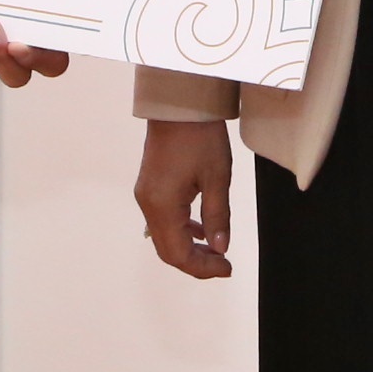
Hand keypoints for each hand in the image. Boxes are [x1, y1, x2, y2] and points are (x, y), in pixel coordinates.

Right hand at [135, 118, 234, 279]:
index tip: (227, 268)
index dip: (202, 268)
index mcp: (163, 206)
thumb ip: (218, 216)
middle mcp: (148, 205)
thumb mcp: (217, 177)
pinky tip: (200, 228)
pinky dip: (181, 230)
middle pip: (168, 250)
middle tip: (223, 264)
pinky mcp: (150, 186)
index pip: (178, 254)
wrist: (178, 103)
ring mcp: (146, 195)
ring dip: (188, 247)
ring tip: (216, 250)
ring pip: (164, 236)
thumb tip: (220, 248)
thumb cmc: (201, 136)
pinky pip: (163, 219)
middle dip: (195, 262)